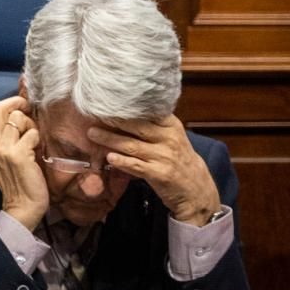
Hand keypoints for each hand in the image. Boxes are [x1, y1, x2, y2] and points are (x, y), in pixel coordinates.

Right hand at [0, 96, 47, 230]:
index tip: (24, 110)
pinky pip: (32, 133)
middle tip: (30, 113)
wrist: (23, 208)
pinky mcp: (16, 155)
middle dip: (19, 105)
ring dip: (31, 126)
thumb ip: (5, 136)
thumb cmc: (19, 182)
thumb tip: (19, 110)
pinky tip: (37, 152)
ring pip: (18, 118)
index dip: (11, 105)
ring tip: (33, 141)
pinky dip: (38, 139)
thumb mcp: (4, 157)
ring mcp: (0, 150)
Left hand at [88, 115, 221, 225]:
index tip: (105, 99)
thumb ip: (152, 124)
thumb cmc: (177, 159)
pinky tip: (109, 157)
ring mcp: (165, 157)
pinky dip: (122, 161)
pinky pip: (136, 166)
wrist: (196, 189)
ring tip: (92, 134)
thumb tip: (122, 108)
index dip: (125, 105)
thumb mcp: (171, 137)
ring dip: (110, 139)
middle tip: (92, 114)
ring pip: (132, 145)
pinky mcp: (160, 174)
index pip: (147, 111)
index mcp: (171, 125)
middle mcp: (169, 138)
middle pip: (136, 126)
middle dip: (112, 120)